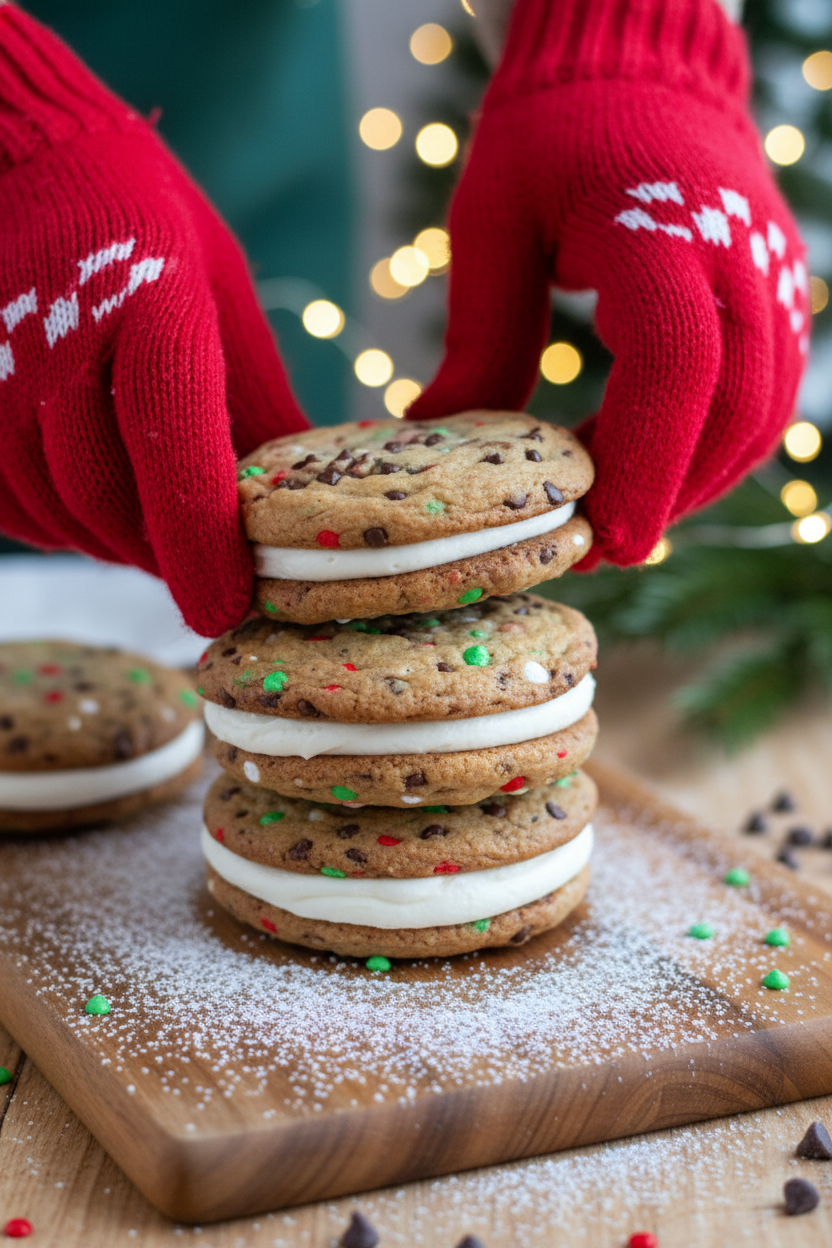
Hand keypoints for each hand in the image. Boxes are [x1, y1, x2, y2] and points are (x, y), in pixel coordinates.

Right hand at [0, 6, 308, 634]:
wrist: (26, 161)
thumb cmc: (148, 230)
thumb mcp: (222, 296)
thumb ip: (256, 402)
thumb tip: (304, 503)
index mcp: (149, 309)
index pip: (171, 450)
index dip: (198, 544)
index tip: (226, 609)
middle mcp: (58, 346)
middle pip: (110, 503)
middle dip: (166, 559)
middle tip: (210, 580)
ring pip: (59, 515)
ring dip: (116, 547)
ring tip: (160, 543)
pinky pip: (13, 506)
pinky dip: (62, 528)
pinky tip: (99, 512)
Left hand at [408, 0, 806, 568]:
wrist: (634, 70)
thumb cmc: (548, 140)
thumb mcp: (490, 226)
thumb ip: (479, 339)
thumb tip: (436, 439)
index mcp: (657, 230)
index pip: (678, 368)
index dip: (648, 465)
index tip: (606, 538)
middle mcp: (734, 257)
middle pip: (732, 409)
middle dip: (669, 493)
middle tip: (598, 545)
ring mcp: (770, 274)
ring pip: (760, 414)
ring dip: (695, 481)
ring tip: (620, 511)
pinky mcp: (778, 292)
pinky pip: (766, 394)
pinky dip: (716, 447)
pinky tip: (654, 465)